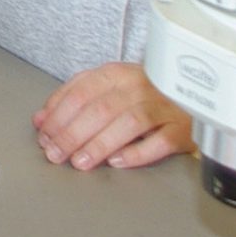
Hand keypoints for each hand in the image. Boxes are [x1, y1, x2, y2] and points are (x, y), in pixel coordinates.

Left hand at [33, 62, 194, 171]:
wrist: (194, 93)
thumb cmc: (143, 93)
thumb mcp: (107, 87)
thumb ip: (73, 99)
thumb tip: (41, 119)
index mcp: (117, 74)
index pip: (81, 92)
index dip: (59, 115)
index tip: (44, 135)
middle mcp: (140, 86)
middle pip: (101, 109)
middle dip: (72, 133)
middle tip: (56, 153)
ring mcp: (163, 107)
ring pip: (128, 123)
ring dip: (99, 144)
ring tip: (80, 161)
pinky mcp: (181, 129)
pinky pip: (160, 141)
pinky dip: (138, 152)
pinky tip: (118, 162)